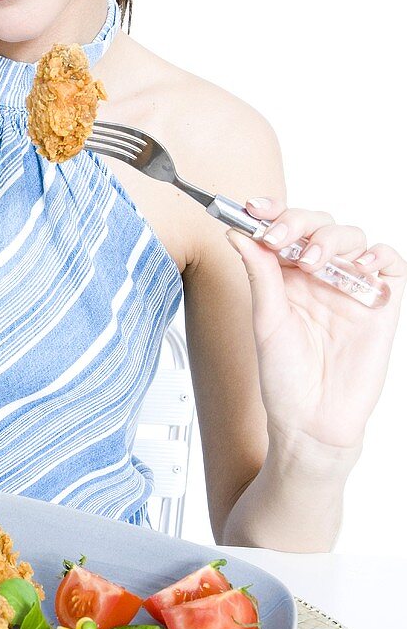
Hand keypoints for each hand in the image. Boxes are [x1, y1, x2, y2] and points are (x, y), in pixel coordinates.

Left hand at [226, 199, 405, 458]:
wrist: (313, 420)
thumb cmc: (285, 378)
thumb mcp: (266, 321)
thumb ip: (260, 274)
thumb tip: (239, 233)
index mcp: (286, 276)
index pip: (284, 230)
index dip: (272, 212)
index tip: (254, 208)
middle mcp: (319, 276)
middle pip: (318, 225)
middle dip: (299, 223)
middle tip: (282, 239)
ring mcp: (350, 287)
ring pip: (352, 237)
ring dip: (332, 239)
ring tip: (314, 260)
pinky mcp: (381, 303)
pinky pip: (390, 263)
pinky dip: (379, 256)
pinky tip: (360, 266)